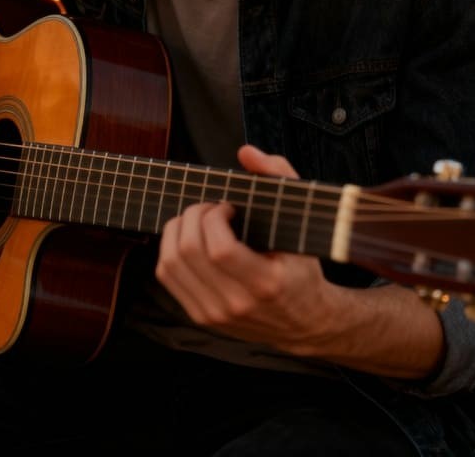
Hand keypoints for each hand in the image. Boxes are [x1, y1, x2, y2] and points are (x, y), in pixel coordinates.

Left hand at [155, 144, 338, 355]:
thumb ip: (279, 176)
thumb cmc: (303, 267)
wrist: (306, 322)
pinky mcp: (201, 317)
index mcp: (266, 284)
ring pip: (170, 264)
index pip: (220, 249)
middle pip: (188, 252)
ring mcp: (215, 314)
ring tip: (199, 221)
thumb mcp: (302, 220)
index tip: (228, 207)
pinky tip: (192, 238)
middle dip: (193, 215)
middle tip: (211, 209)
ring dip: (178, 229)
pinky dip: (170, 248)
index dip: (215, 217)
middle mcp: (236, 304)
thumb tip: (246, 152)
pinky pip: (167, 276)